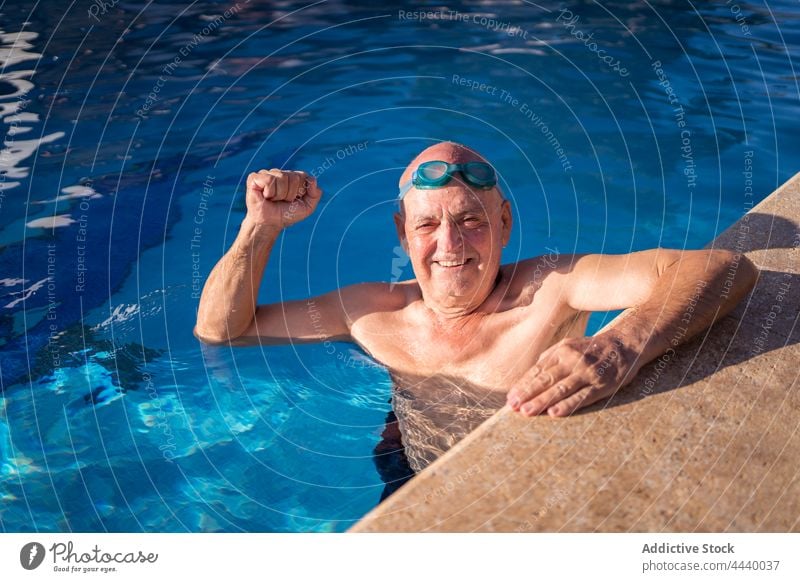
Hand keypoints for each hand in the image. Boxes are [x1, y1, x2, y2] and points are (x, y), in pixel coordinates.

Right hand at [244, 169, 321, 228]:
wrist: (270, 224)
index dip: (300, 192)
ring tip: (273, 200)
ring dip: (280, 195)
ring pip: (282, 178)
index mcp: (293, 177)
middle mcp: (281, 173)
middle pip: (293, 177)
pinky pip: (269, 180)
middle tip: (282, 201)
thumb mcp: (307, 207)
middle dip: (290, 194)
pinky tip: (265, 196)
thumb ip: (315, 194)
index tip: (293, 200)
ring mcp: (267, 173)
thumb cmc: (287, 214)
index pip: (304, 176)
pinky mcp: (255, 178)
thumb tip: (313, 179)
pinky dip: (269, 192)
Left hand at [506, 333, 639, 417]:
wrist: (623, 345)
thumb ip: (549, 359)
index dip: (523, 385)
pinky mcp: (601, 385)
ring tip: (527, 412)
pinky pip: (582, 397)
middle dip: (527, 394)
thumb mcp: (568, 346)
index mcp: (561, 351)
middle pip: (546, 379)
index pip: (537, 370)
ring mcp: (586, 373)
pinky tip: (555, 413)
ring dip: (542, 401)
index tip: (510, 398)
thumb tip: (529, 376)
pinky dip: (567, 405)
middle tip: (512, 407)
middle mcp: (572, 361)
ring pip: (560, 389)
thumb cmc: (590, 349)